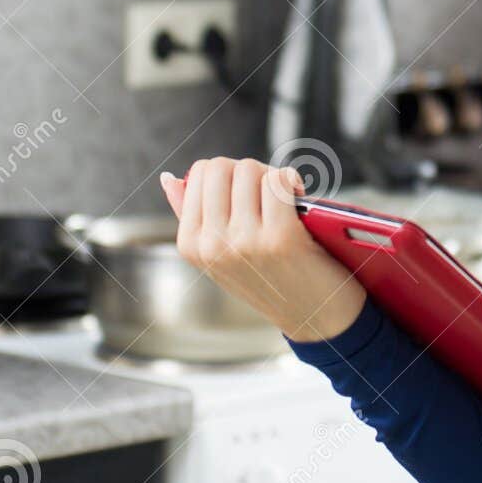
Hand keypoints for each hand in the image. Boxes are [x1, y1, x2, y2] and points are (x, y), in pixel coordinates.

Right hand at [158, 158, 366, 342]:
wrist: (313, 316)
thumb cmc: (269, 278)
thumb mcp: (220, 254)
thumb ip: (192, 215)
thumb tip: (168, 177)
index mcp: (191, 244)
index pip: (199, 172)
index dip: (228, 173)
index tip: (247, 192)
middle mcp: (212, 244)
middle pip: (223, 166)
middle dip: (249, 171)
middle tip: (267, 192)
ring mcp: (245, 241)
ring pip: (250, 169)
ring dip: (271, 176)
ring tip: (284, 199)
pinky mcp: (280, 238)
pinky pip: (278, 181)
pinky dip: (291, 181)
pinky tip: (299, 196)